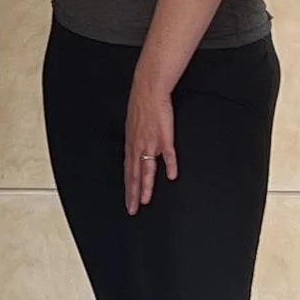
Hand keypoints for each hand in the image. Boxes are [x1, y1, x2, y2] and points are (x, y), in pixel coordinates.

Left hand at [123, 74, 175, 215]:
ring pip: (147, 169)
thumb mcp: (133, 127)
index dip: (128, 188)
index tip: (128, 202)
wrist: (148, 90)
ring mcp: (151, 142)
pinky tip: (172, 175)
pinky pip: (168, 154)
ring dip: (145, 186)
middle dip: (132, 194)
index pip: (128, 171)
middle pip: (133, 175)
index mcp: (131, 145)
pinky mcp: (164, 136)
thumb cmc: (141, 107)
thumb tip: (138, 153)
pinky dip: (170, 165)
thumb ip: (136, 142)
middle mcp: (138, 146)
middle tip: (132, 209)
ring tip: (145, 200)